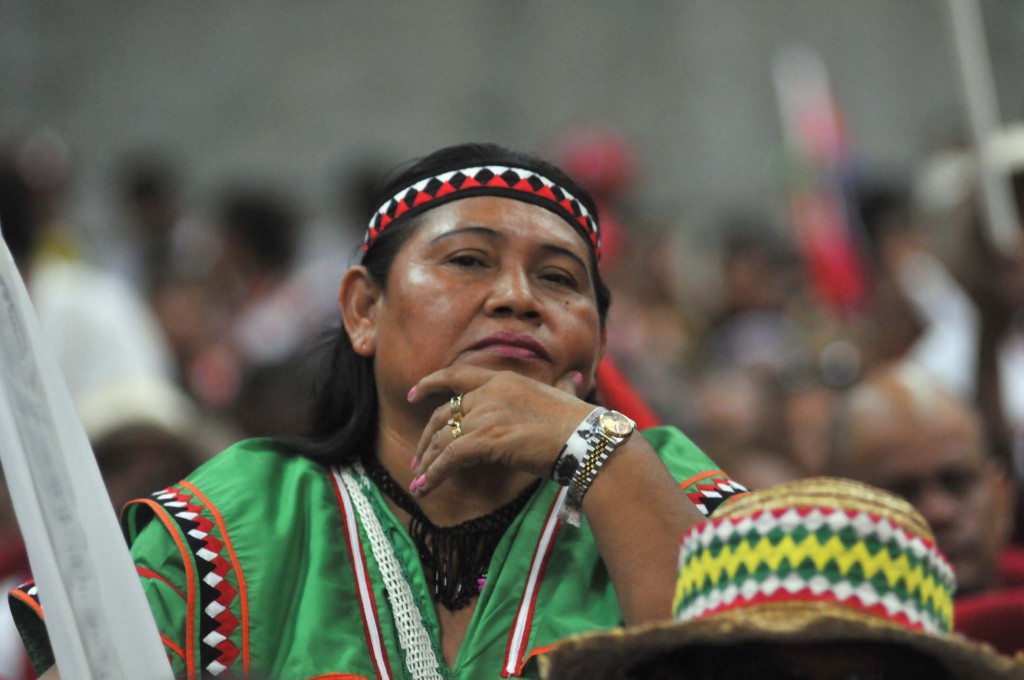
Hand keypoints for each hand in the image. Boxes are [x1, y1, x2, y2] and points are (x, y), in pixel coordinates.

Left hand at [406, 366, 593, 494]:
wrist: (586, 439)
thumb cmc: (581, 423)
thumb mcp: (565, 396)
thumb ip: (563, 386)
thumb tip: (575, 377)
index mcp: (504, 380)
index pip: (458, 376)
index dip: (431, 383)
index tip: (413, 394)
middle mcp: (489, 393)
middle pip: (444, 414)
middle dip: (428, 438)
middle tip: (420, 458)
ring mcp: (485, 415)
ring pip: (443, 438)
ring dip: (428, 461)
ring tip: (420, 480)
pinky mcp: (484, 440)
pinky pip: (448, 458)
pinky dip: (433, 474)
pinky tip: (425, 488)